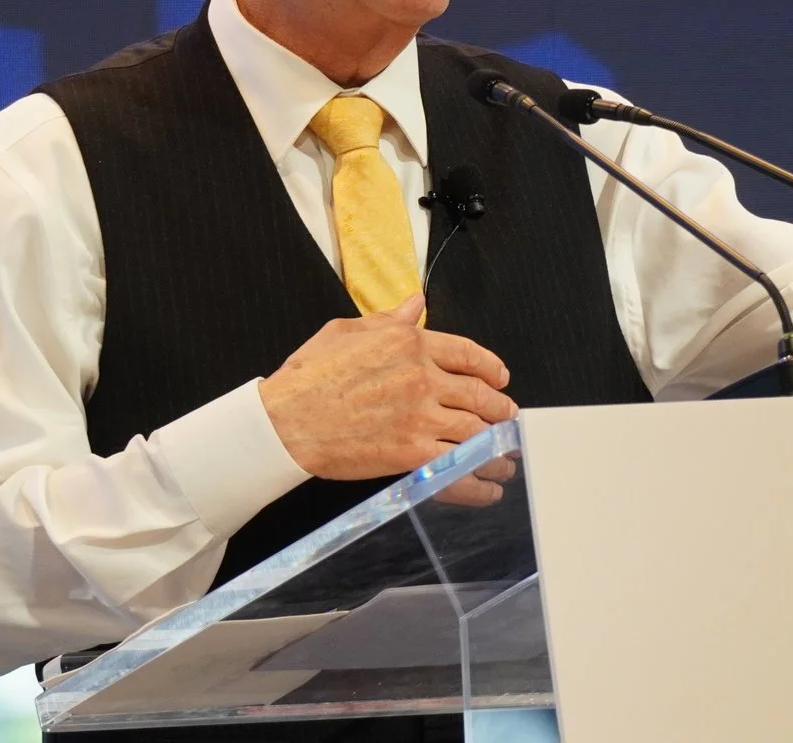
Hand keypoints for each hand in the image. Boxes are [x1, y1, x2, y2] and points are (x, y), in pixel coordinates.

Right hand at [259, 295, 517, 484]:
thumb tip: (417, 304)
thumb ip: (388, 319)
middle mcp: (422, 377)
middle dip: (500, 410)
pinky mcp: (412, 453)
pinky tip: (488, 488)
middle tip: (508, 419)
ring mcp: (420, 417)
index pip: (467, 353)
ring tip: (505, 458)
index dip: (491, 367)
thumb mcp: (345, 331)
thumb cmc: (306, 378)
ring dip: (497, 448)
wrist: (284, 422)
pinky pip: (458, 469)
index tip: (500, 379)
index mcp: (408, 343)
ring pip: (477, 433)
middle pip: (479, 394)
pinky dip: (479, 482)